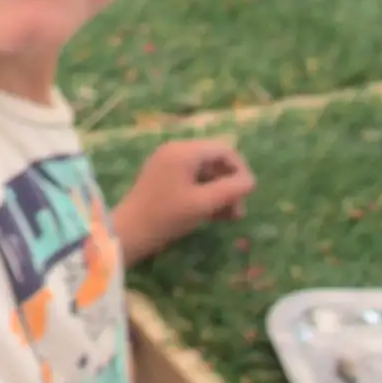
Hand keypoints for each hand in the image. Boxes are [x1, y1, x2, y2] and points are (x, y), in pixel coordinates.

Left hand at [113, 139, 255, 264]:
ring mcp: (167, 164)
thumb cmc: (168, 215)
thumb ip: (231, 189)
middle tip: (239, 212)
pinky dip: (205, 194)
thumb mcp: (204, 203)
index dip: (240, 170)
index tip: (248, 193)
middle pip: (214, 161)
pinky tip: (215, 215)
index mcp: (184, 151)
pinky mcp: (163, 179)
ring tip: (230, 218)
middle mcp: (175, 152)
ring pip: (204, 173)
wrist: (130, 231)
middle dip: (230, 185)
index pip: (223, 150)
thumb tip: (251, 181)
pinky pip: (192, 180)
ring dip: (219, 193)